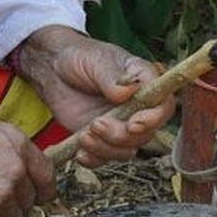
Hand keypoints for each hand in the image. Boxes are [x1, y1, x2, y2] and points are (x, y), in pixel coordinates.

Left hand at [14, 26, 174, 167]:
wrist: (53, 67)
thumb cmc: (79, 56)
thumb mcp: (96, 61)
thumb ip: (112, 77)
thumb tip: (127, 92)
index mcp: (144, 84)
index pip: (163, 107)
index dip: (153, 119)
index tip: (133, 124)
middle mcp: (136, 108)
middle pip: (144, 134)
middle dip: (121, 136)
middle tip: (95, 124)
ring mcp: (119, 124)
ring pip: (125, 150)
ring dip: (105, 149)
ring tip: (83, 136)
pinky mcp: (100, 137)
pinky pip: (104, 158)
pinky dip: (94, 159)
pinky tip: (79, 152)